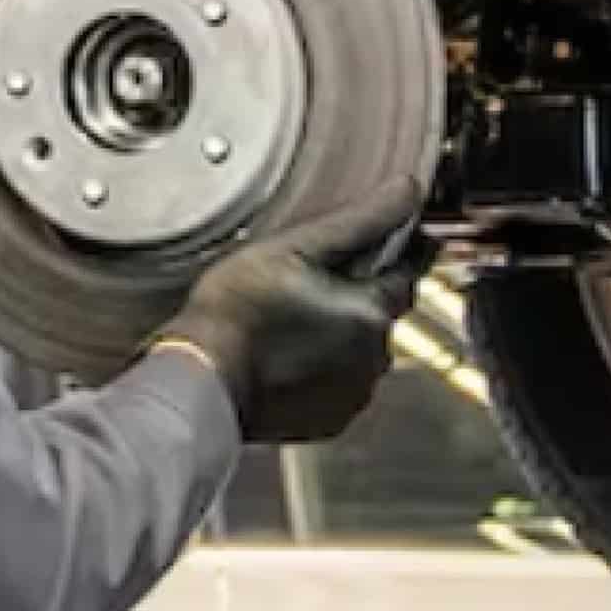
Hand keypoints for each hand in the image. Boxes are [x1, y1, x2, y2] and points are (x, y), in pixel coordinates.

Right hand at [152, 174, 430, 445]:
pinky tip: (286, 352)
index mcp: (371, 311)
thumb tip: (407, 191)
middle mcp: (374, 358)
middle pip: (379, 312)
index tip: (395, 239)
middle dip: (356, 294)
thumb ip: (359, 220)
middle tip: (310, 278)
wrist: (203, 377)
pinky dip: (323, 367)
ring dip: (340, 333)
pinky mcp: (331, 419)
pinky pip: (340, 382)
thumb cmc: (238, 310)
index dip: (401, 251)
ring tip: (291, 317)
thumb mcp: (294, 247)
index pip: (408, 272)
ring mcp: (353, 393)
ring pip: (360, 349)